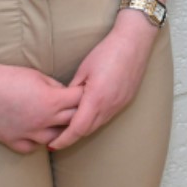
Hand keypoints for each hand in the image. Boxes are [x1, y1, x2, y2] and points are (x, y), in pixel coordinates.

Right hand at [0, 53, 82, 152]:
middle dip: (77, 113)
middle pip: (72, 120)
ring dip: (60, 131)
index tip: (86, 92)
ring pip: (56, 139)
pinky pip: (32, 147)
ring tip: (60, 124)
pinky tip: (38, 133)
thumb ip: (56, 87)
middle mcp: (43, 120)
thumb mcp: (39, 76)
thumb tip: (67, 95)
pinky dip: (37, 141)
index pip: (80, 100)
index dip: (85, 94)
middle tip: (78, 108)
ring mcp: (28, 133)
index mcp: (52, 101)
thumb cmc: (9, 77)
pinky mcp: (13, 141)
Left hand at [45, 13, 156, 149]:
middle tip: (57, 138)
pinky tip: (89, 114)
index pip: (77, 129)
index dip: (64, 140)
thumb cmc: (107, 52)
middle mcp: (109, 106)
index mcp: (96, 99)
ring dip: (84, 128)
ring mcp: (120, 104)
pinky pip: (108, 116)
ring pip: (98, 124)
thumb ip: (73, 90)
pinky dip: (96, 120)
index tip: (52, 144)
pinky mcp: (126, 100)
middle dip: (72, 137)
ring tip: (71, 128)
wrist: (134, 42)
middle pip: (87, 131)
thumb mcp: (83, 70)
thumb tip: (64, 103)